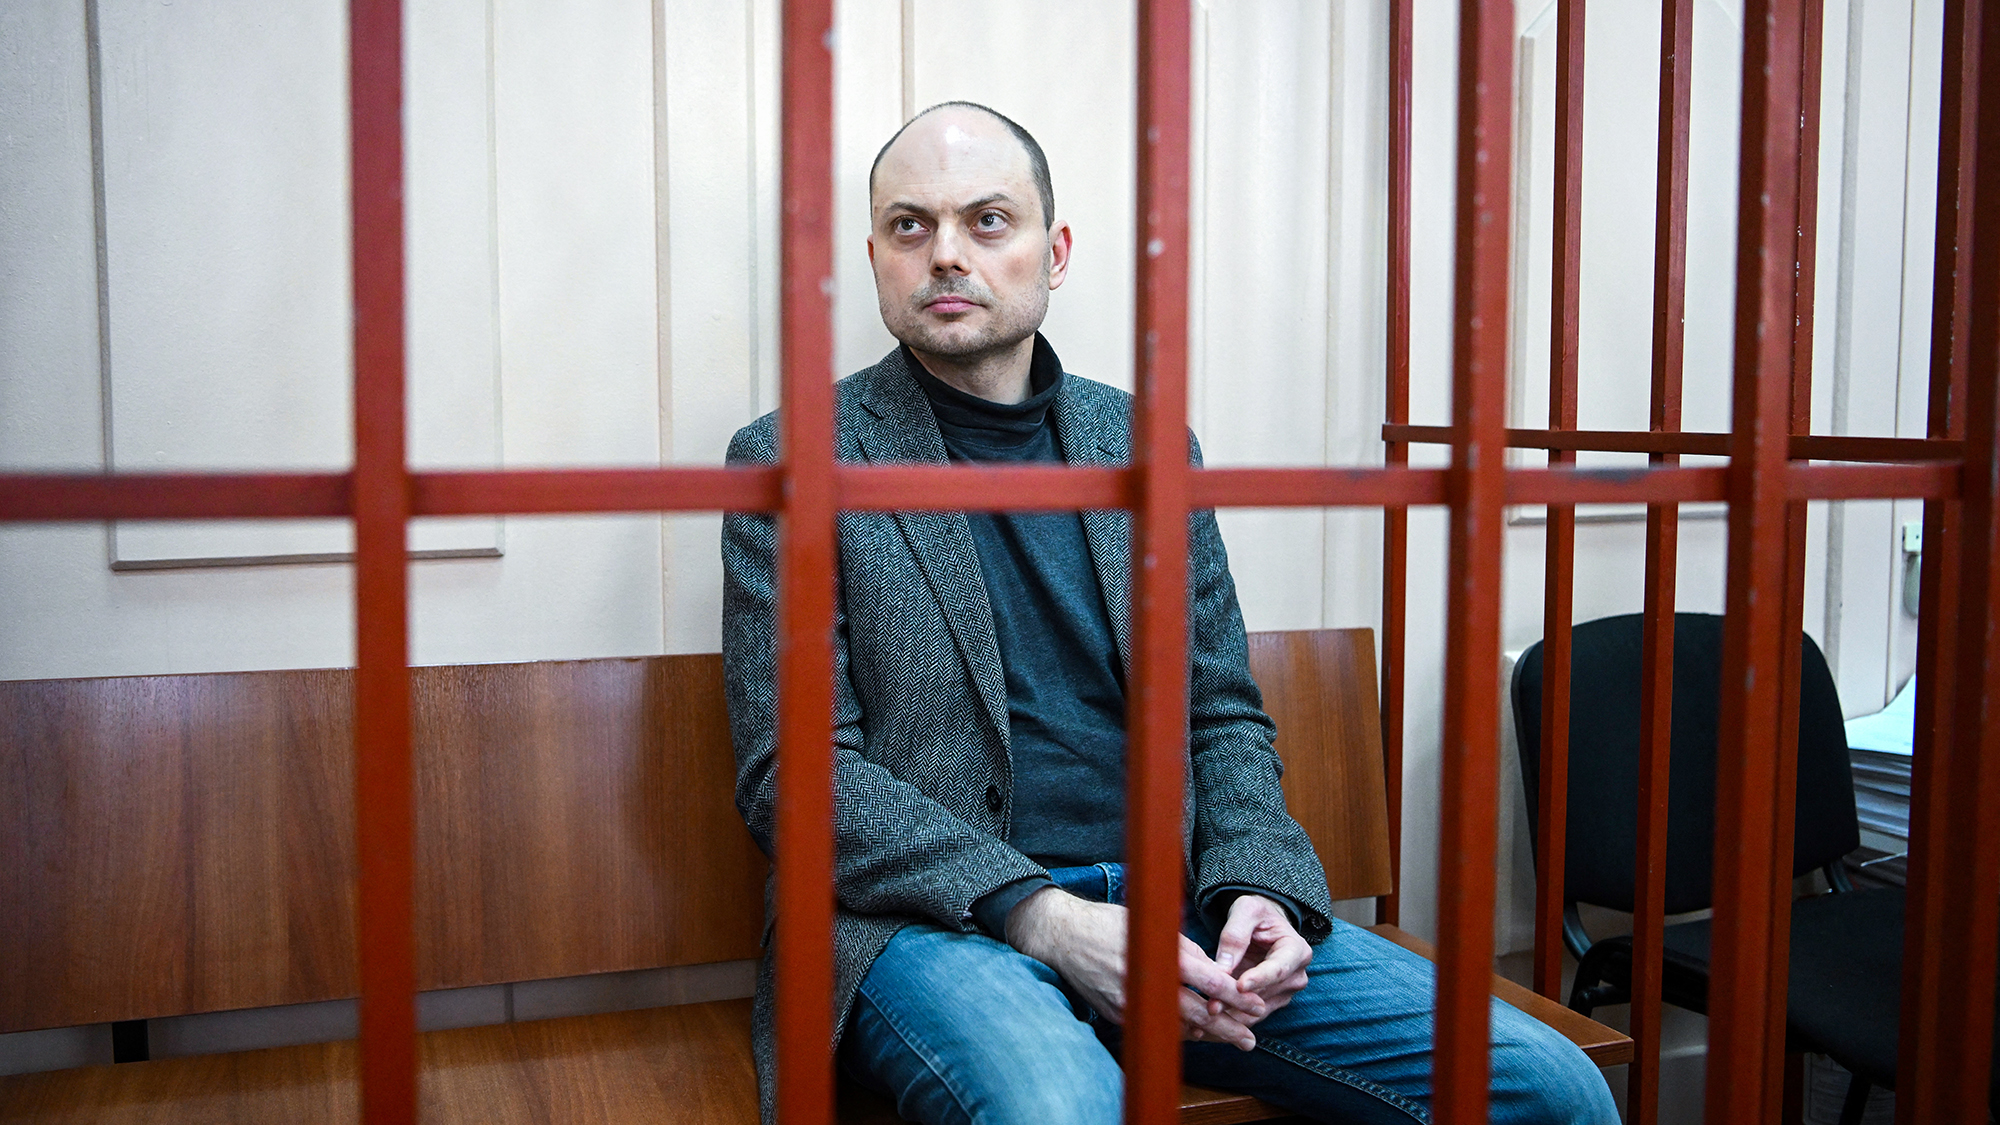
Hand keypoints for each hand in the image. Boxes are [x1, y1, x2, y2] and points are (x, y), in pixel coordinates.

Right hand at [1005, 887, 1263, 1049]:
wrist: (1063, 937)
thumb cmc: (1110, 923)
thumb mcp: (1153, 925)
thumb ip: (1185, 949)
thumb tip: (1214, 971)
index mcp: (1160, 956)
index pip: (1209, 983)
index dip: (1236, 997)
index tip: (1257, 1006)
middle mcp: (1147, 984)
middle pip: (1198, 1013)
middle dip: (1228, 1027)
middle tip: (1250, 1038)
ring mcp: (1132, 1004)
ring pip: (1178, 1026)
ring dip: (1206, 1033)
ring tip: (1231, 1038)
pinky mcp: (1119, 1015)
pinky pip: (1155, 1026)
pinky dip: (1177, 1029)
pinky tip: (1196, 1031)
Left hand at [1211, 894, 1312, 1021]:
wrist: (1263, 925)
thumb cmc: (1257, 913)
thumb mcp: (1246, 911)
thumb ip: (1235, 936)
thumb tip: (1223, 968)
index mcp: (1297, 950)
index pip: (1278, 969)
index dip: (1259, 979)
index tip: (1239, 986)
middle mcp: (1296, 976)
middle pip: (1265, 993)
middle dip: (1237, 1000)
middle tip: (1211, 1006)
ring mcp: (1285, 993)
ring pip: (1256, 1009)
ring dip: (1231, 1014)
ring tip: (1206, 1016)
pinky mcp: (1270, 1003)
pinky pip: (1251, 1016)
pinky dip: (1231, 1019)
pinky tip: (1209, 1023)